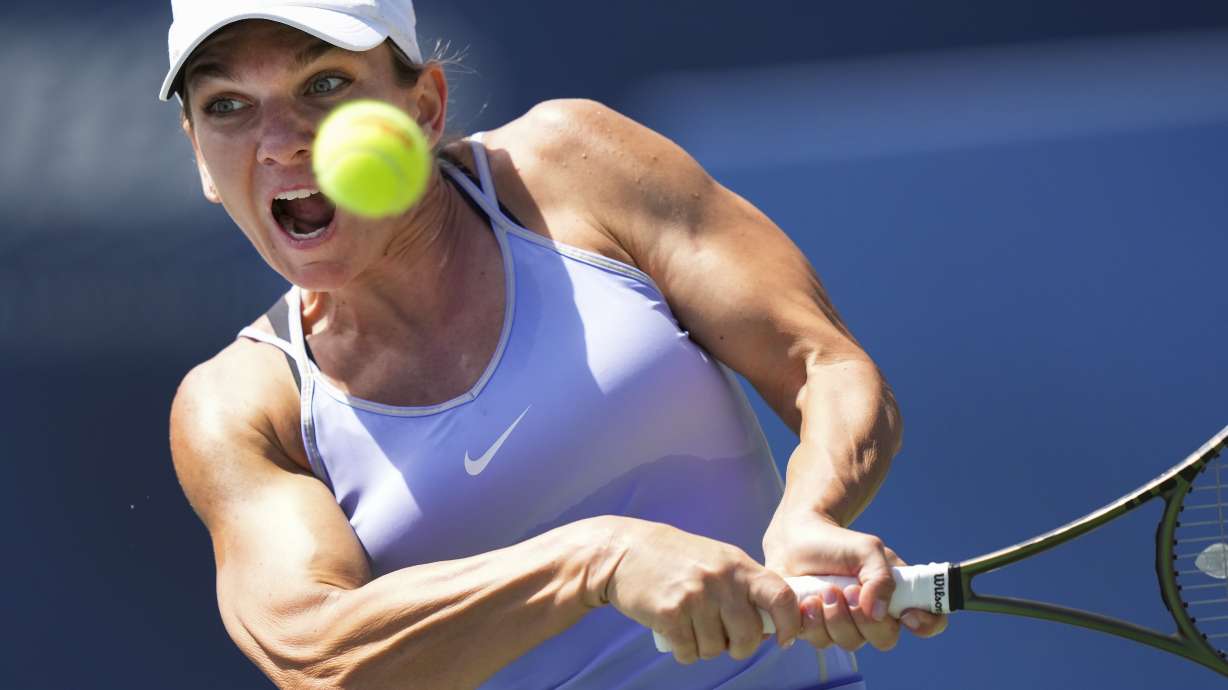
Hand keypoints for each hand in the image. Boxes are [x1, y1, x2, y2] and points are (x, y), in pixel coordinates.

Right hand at [600, 518, 802, 664]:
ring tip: (691, 626)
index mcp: (738, 565)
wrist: (624, 551)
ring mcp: (695, 596)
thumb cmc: (676, 558)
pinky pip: (689, 652)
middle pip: (749, 635)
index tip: (785, 639)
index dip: (790, 623)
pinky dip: (684, 651)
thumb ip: (745, 584)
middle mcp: (720, 580)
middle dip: (739, 647)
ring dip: (705, 647)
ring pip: (716, 648)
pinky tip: (675, 632)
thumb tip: (774, 623)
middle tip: (725, 639)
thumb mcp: (717, 559)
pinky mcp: (670, 613)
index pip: (781, 596)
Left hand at [762, 509, 947, 651]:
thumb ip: (881, 577)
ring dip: (836, 617)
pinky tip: (807, 601)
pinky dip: (813, 622)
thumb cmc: (838, 543)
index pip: (928, 622)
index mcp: (897, 597)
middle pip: (885, 639)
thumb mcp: (867, 549)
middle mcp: (875, 617)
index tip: (908, 614)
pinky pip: (821, 641)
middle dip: (866, 619)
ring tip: (823, 590)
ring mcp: (846, 626)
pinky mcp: (818, 630)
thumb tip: (878, 612)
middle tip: (848, 590)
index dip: (926, 625)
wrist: (796, 540)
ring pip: (851, 643)